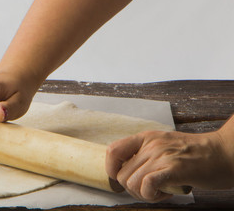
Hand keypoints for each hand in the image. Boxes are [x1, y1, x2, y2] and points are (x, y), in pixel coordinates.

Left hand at [106, 130, 233, 201]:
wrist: (227, 153)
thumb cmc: (198, 155)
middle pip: (122, 175)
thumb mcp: (165, 146)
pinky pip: (147, 185)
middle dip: (134, 190)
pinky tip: (165, 193)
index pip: (112, 151)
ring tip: (163, 191)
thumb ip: (146, 155)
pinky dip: (151, 195)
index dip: (112, 170)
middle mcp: (151, 144)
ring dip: (145, 195)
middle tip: (153, 190)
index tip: (124, 181)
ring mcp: (162, 156)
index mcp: (147, 138)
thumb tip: (127, 174)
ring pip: (132, 184)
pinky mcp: (174, 169)